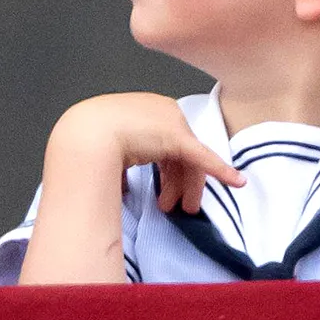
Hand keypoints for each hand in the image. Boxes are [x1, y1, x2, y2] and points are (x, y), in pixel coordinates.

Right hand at [48, 93, 244, 214]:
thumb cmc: (86, 139)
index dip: (167, 170)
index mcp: (143, 111)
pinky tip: (235, 181)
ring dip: (188, 186)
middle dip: (179, 181)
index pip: (166, 143)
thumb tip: (119, 185)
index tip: (163, 191)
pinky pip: (203, 157)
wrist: (84, 134)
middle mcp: (161, 111)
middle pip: (180, 151)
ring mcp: (171, 122)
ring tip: (184, 208)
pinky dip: (220, 170)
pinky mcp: (177, 137)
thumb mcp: (105, 147)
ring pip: (190, 158)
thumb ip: (119, 162)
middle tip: (179, 205)